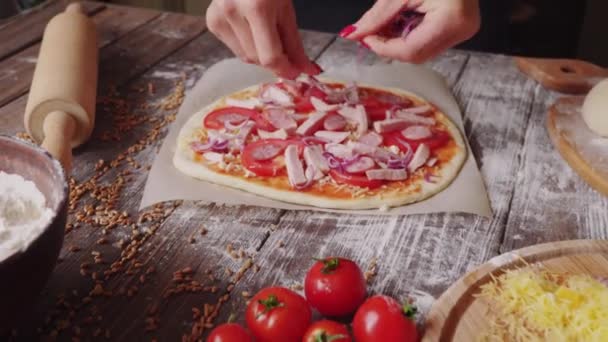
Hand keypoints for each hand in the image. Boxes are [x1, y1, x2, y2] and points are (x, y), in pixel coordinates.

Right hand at [206, 0, 320, 78]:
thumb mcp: (286, 9)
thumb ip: (294, 44)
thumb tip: (306, 70)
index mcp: (257, 8)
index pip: (270, 56)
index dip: (286, 69)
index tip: (297, 72)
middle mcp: (232, 12)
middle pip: (257, 59)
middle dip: (275, 60)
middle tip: (286, 52)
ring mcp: (218, 17)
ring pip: (245, 56)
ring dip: (260, 53)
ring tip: (266, 32)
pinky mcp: (212, 21)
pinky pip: (234, 47)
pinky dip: (247, 45)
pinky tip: (250, 27)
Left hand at [341, 0, 480, 62]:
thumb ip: (377, 16)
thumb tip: (356, 33)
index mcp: (450, 19)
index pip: (410, 49)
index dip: (383, 47)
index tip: (365, 38)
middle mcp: (461, 29)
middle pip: (416, 54)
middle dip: (389, 46)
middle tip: (371, 32)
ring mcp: (463, 30)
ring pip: (421, 51)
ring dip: (398, 41)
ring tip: (385, 24)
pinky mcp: (459, 27)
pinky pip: (429, 41)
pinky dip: (410, 35)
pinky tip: (400, 21)